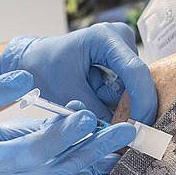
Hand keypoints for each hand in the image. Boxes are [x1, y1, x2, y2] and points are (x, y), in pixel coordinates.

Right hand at [0, 71, 135, 174]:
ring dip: (93, 151)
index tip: (25, 77)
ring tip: (121, 134)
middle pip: (29, 150)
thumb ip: (20, 112)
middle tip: (88, 118)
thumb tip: (74, 107)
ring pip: (59, 171)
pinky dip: (92, 169)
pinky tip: (114, 157)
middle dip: (63, 134)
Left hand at [1, 22, 156, 122]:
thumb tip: (121, 137)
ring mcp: (122, 49)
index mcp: (104, 37)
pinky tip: (94, 99)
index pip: (135, 71)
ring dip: (116, 105)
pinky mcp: (121, 61)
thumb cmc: (43, 70)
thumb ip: (96, 114)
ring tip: (89, 101)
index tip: (140, 129)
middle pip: (138, 82)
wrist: (33, 61)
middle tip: (109, 125)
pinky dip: (112, 102)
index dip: (142, 102)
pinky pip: (126, 91)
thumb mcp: (67, 95)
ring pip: (132, 90)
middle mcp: (119, 38)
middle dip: (128, 108)